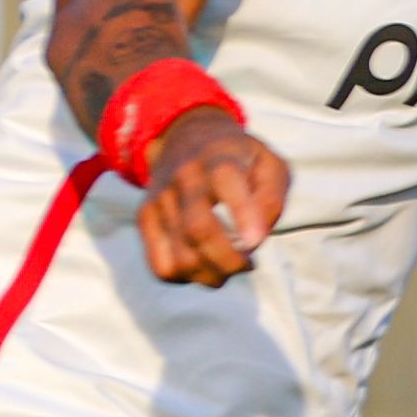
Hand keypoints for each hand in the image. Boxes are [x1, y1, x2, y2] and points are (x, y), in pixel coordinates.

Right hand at [137, 111, 288, 284]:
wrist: (187, 138)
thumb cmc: (241, 160)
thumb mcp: (270, 165)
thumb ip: (272, 198)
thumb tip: (255, 238)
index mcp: (220, 159)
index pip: (226, 181)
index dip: (242, 213)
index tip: (255, 242)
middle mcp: (184, 177)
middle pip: (198, 229)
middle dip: (229, 260)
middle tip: (247, 265)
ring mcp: (159, 198)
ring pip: (179, 255)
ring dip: (211, 275)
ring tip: (228, 267)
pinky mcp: (145, 218)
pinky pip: (160, 266)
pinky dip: (186, 278)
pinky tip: (203, 268)